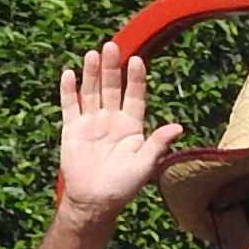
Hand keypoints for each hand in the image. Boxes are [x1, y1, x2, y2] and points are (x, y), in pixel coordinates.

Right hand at [57, 42, 182, 221]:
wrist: (94, 202)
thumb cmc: (123, 186)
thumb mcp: (145, 166)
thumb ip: (158, 144)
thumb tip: (178, 127)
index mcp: (131, 125)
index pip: (134, 95)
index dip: (136, 79)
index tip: (137, 61)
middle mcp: (112, 119)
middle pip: (112, 88)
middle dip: (112, 68)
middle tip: (112, 46)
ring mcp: (91, 122)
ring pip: (91, 92)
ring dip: (91, 73)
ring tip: (93, 54)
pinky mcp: (72, 129)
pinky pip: (70, 106)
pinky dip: (69, 90)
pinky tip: (69, 74)